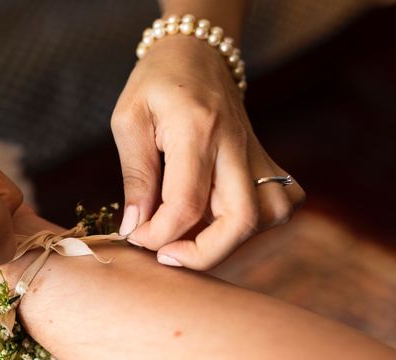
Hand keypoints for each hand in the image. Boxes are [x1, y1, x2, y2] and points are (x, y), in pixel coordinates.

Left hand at [111, 37, 304, 269]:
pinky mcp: (265, 159)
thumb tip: (136, 226)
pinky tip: (219, 218)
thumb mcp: (129, 120)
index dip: (159, 235)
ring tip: (191, 234)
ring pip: (269, 216)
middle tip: (167, 255)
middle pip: (241, 220)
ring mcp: (256, 152)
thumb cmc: (155, 84)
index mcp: (196, 130)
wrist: (197, 54)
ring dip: (229, 240)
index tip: (137, 237)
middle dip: (202, 255)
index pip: (186, 204)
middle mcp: (235, 145)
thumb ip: (135, 175)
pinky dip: (254, 224)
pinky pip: (280, 203)